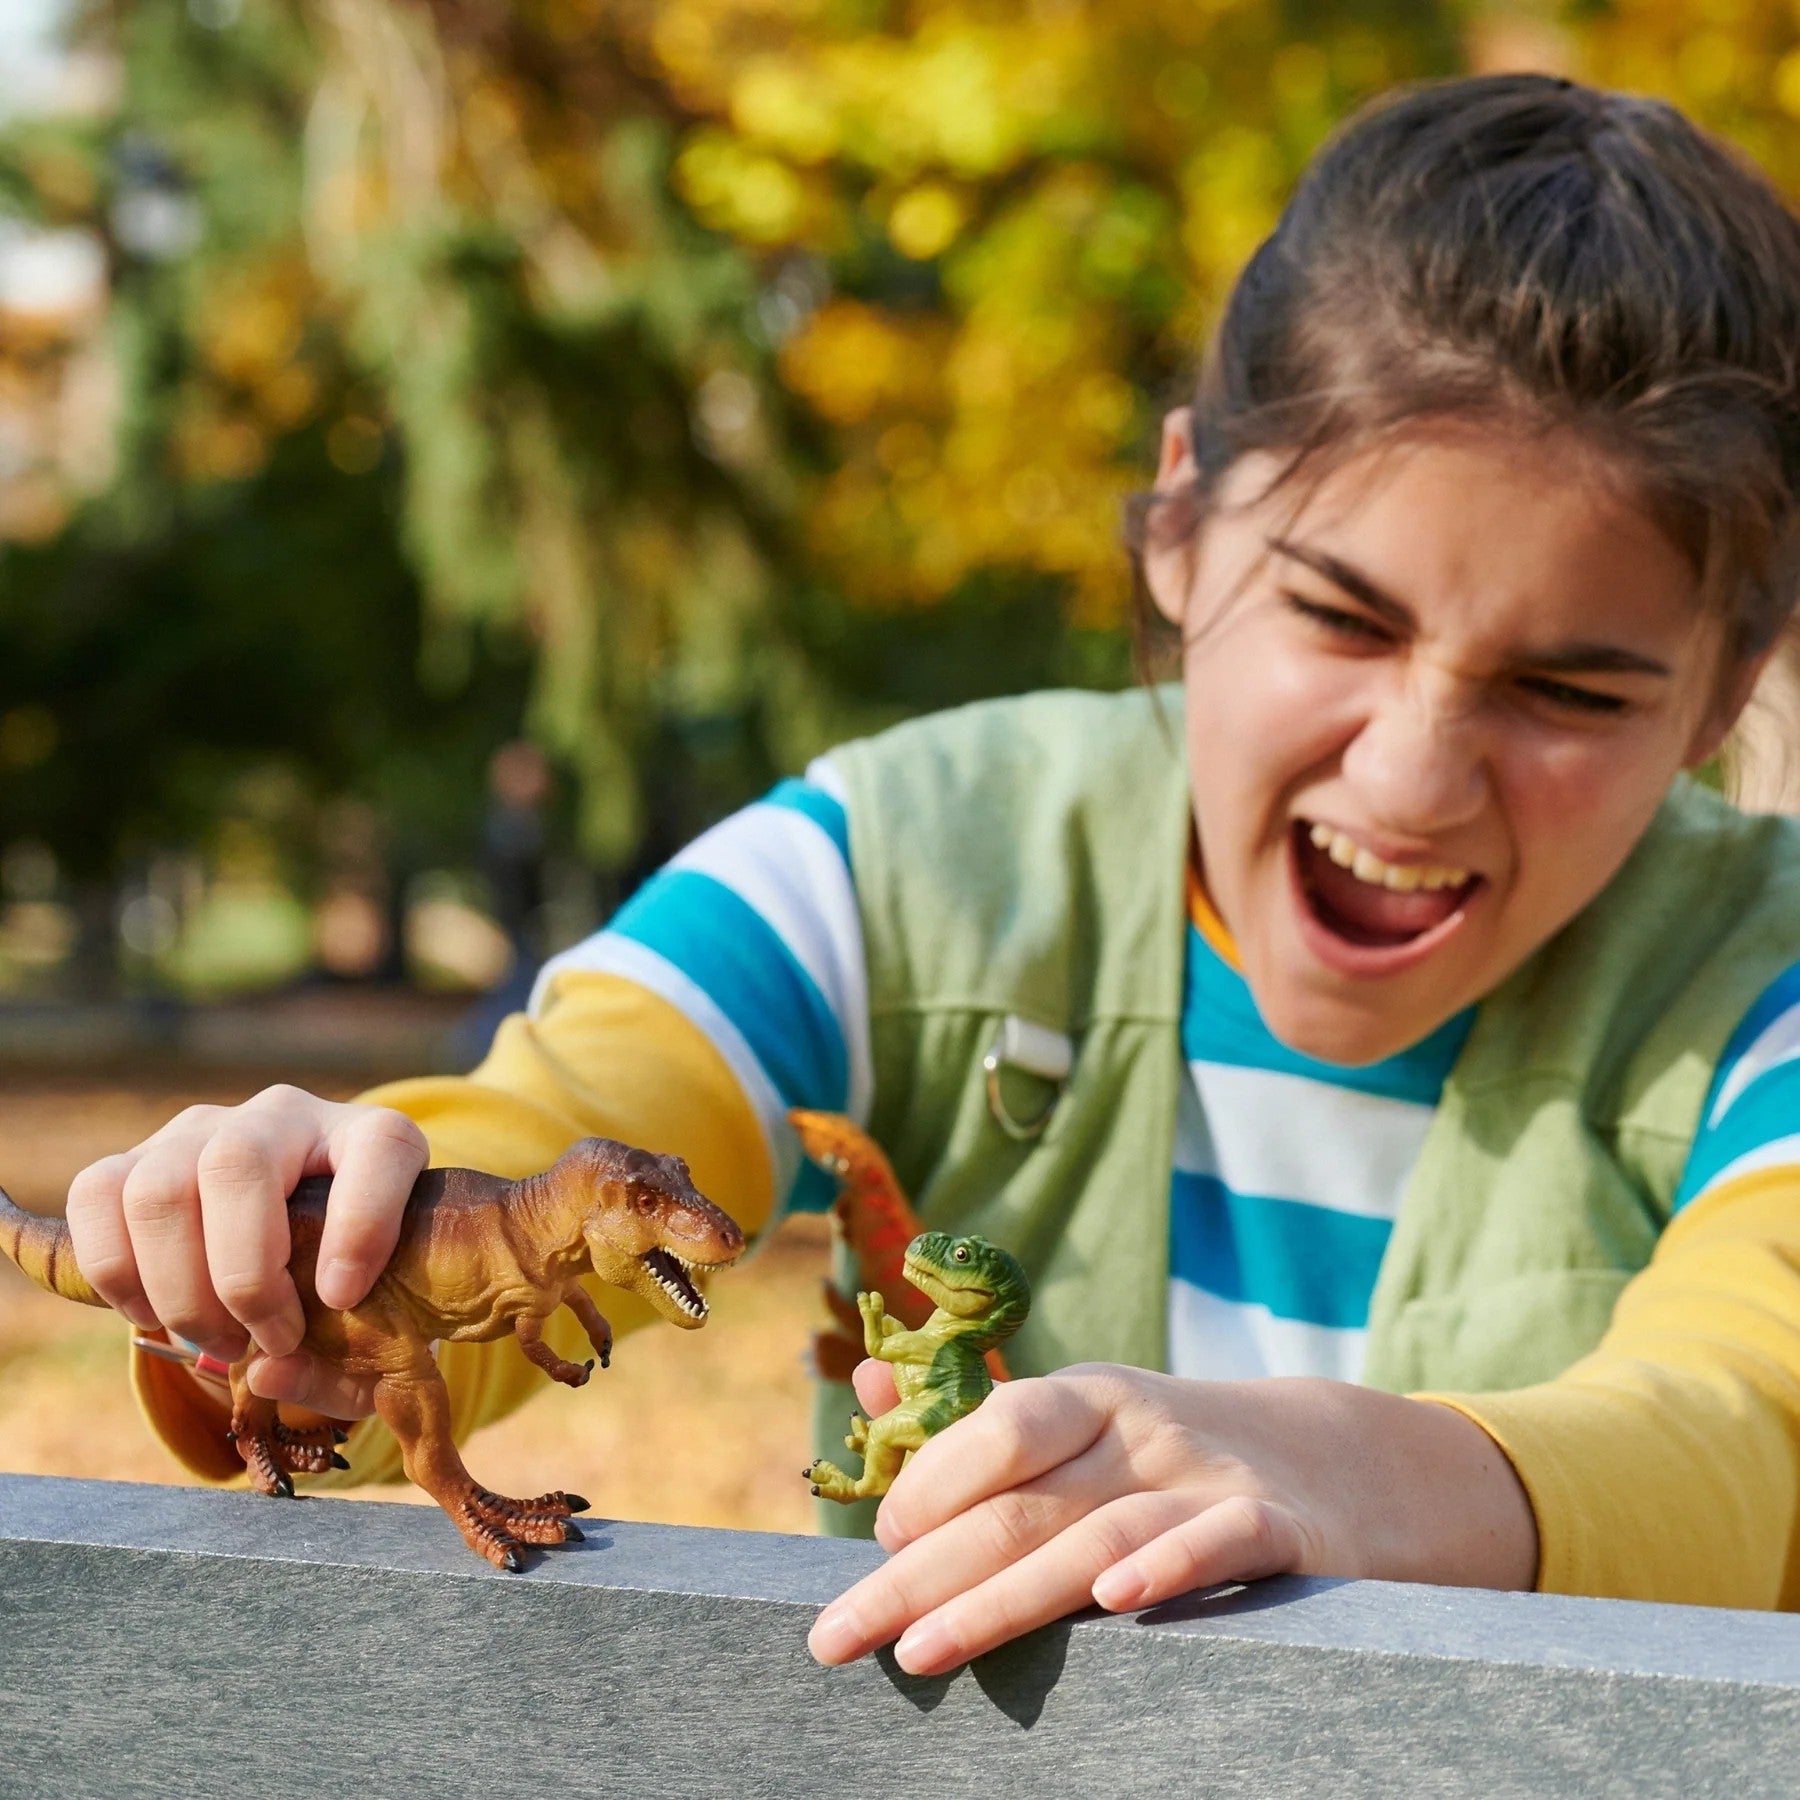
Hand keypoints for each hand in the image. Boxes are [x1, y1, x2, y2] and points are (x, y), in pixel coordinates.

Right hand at [65, 1084, 426, 1417]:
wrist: (299, 1241)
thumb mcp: (376, 1327)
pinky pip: (97, 1196)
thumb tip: (267, 1372)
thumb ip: (343, 1365)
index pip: (379, 1147)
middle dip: (245, 1275)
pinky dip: (116, 1272)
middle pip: (238, 1164)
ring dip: (180, 1288)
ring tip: (221, 1343)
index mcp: (374, 1139)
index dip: (362, 1222)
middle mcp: (288, 1116)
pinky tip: (155, 1315)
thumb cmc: (351, 1289)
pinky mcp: (138, 1156)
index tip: (342, 1297)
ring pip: (159, 1187)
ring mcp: (205, 1129)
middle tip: (273, 1341)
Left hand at [808, 1362, 1536, 1675]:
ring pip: (1098, 1533)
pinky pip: (1224, 1541)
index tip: (875, 1550)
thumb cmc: (1176, 1461)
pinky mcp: (1282, 1530)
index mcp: (1091, 1397)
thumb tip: (868, 1384)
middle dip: (921, 1573)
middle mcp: (1145, 1426)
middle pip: (1021, 1500)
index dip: (928, 1485)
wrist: (1345, 1468)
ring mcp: (1212, 1475)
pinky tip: (1116, 1601)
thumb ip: (980, 1422)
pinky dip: (1172, 1566)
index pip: (997, 1428)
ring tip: (923, 1652)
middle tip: (839, 1638)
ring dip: (1004, 1597)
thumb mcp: (1087, 1423)